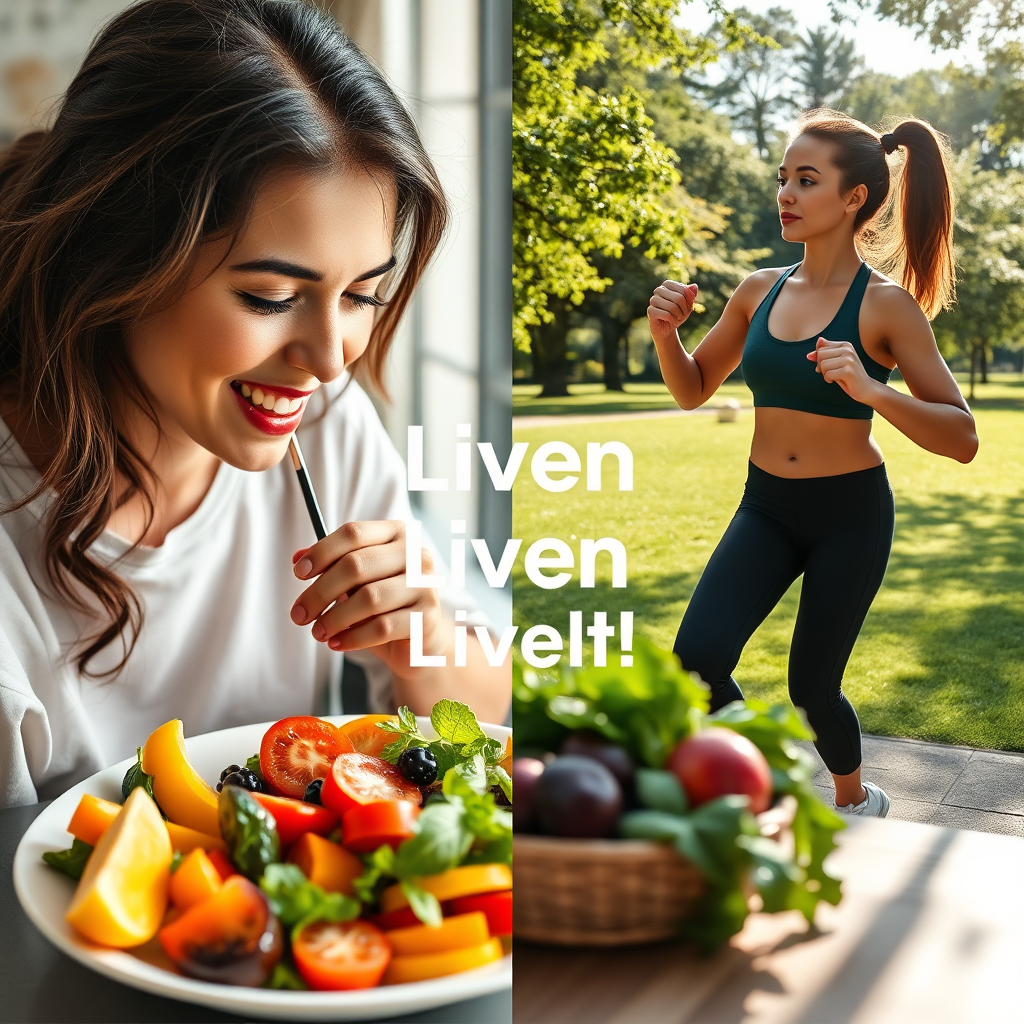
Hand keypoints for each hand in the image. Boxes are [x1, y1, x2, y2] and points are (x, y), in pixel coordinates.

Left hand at [289, 520, 448, 681]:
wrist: (423, 640)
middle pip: (356, 565)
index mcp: (398, 534)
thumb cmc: (387, 604)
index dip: (322, 552)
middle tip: (299, 614)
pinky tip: (337, 643)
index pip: (354, 533)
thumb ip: (333, 565)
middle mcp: (416, 555)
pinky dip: (353, 638)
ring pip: (369, 598)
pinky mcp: (426, 618)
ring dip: (334, 618)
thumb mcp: (359, 581)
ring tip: (318, 632)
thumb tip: (298, 558)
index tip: (299, 573)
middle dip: (320, 592)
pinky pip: (382, 627)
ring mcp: (425, 586)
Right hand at [648, 281, 698, 339]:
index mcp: (667, 284)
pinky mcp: (650, 310)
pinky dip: (672, 320)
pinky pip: (666, 315)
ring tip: (677, 318)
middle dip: (684, 309)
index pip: (684, 289)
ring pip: (672, 307)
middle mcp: (659, 290)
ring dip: (678, 315)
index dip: (689, 300)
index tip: (687, 307)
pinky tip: (671, 322)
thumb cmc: (677, 314)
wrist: (666, 329)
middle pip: (679, 298)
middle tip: (682, 315)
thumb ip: (691, 295)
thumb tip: (694, 286)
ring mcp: (653, 300)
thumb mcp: (688, 305)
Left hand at [807, 338, 879, 404]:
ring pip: (823, 365)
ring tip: (835, 377)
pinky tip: (837, 380)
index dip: (820, 360)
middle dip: (821, 367)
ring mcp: (849, 359)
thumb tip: (809, 355)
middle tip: (831, 373)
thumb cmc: (848, 376)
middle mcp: (848, 349)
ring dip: (825, 374)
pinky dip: (829, 379)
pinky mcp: (848, 371)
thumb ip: (823, 356)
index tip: (829, 366)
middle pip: (820, 355)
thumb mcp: (835, 363)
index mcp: (845, 345)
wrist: (867, 389)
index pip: (821, 348)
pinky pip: (828, 374)